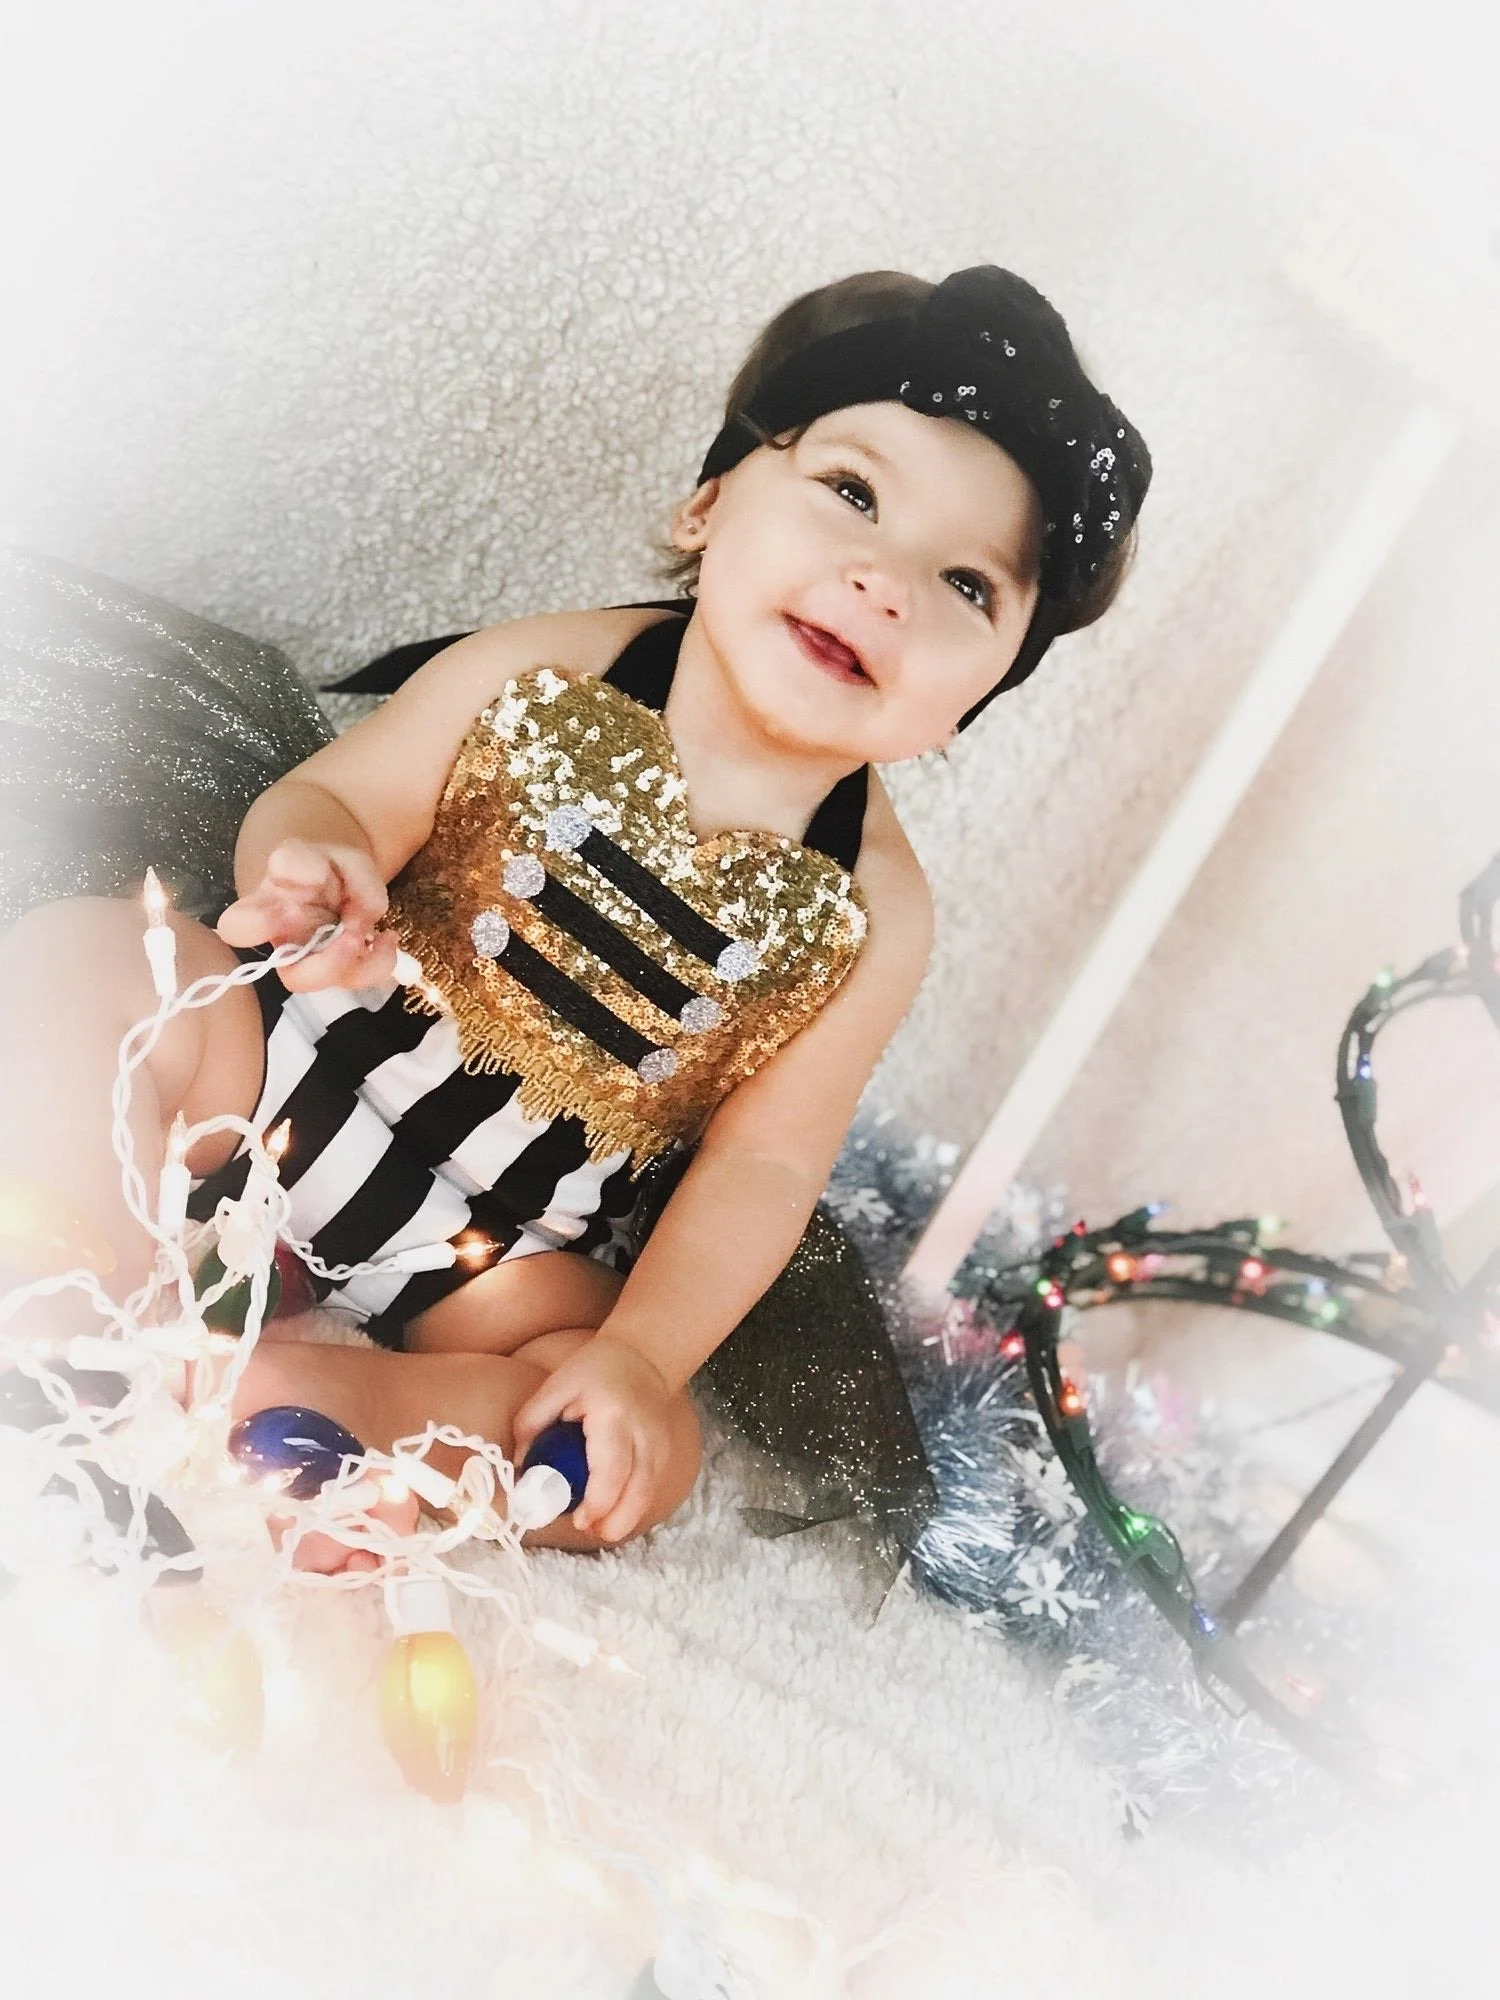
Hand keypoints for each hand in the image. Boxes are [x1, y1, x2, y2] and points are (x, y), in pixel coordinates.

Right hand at [217, 839, 397, 990]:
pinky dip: (382, 961)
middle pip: (295, 978)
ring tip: (373, 932)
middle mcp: (288, 945)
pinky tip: (386, 937)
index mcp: (265, 909)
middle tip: (352, 933)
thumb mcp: (314, 849)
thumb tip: (312, 877)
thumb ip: (307, 859)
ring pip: (337, 986)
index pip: (237, 927)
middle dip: (328, 962)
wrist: (343, 879)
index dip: (258, 927)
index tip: (290, 909)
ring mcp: (318, 963)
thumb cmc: (321, 867)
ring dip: (358, 960)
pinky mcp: (344, 970)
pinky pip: (361, 979)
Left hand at [511, 1333, 675, 1544]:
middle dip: (615, 1522)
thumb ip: (532, 1422)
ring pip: (647, 1494)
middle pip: (638, 1491)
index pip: (611, 1469)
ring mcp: (659, 1445)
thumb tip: (521, 1467)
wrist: (642, 1358)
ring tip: (598, 1529)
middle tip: (590, 1532)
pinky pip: (650, 1488)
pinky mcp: (664, 1454)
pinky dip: (632, 1506)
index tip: (579, 1520)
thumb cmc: (594, 1371)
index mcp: (613, 1415)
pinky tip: (613, 1513)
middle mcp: (643, 1433)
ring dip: (624, 1519)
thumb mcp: (556, 1386)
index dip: (597, 1502)